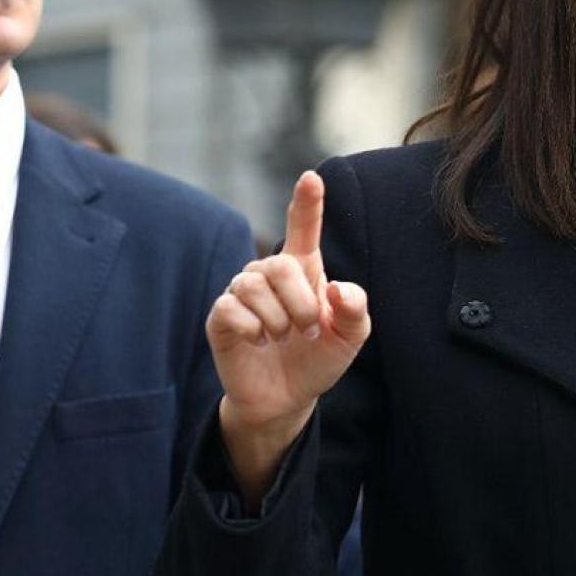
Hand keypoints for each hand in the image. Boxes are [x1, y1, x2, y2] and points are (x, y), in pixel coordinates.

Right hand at [205, 171, 369, 501]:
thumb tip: (337, 288)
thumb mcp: (351, 336)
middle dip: (300, 303)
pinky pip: (232, 310)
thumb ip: (356, 308)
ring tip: (283, 338)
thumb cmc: (319, 358)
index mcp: (304, 269)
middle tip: (309, 330)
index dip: (307, 202)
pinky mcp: (220, 316)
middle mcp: (269, 274)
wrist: (287, 397)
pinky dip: (253, 330)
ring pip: (254, 286)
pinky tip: (259, 342)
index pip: (304, 227)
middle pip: (280, 265)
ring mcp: (241, 293)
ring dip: (278, 320)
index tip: (311, 178)